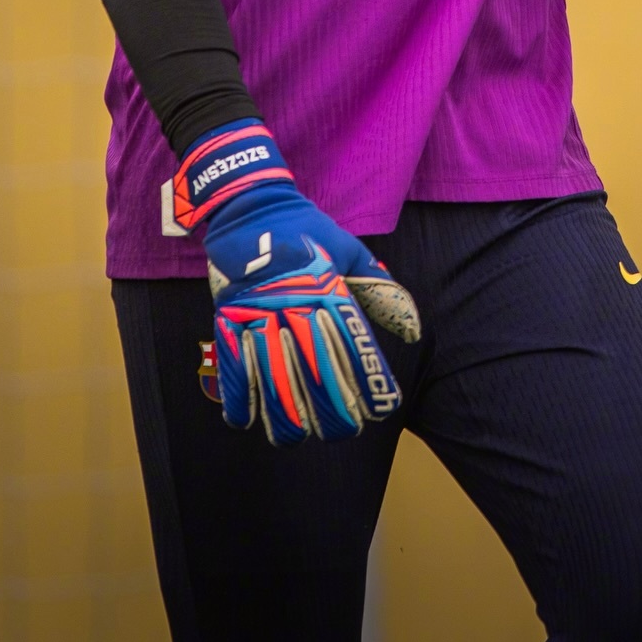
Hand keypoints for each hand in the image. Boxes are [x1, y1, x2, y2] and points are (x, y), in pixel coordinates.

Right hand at [169, 122, 419, 445]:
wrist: (249, 203)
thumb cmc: (306, 229)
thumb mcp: (348, 249)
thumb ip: (380, 290)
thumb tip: (413, 330)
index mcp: (328, 286)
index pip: (354, 342)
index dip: (369, 380)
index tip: (382, 409)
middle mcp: (295, 301)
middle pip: (315, 366)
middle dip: (331, 408)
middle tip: (343, 432)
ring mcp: (258, 310)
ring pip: (272, 373)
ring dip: (284, 413)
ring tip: (296, 438)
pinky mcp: (228, 314)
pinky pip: (232, 362)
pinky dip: (237, 395)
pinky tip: (247, 421)